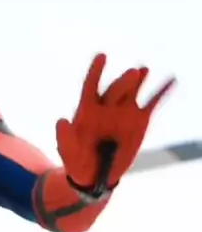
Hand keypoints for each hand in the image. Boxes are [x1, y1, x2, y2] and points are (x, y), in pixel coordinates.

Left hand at [55, 54, 174, 196]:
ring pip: (132, 92)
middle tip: (132, 73)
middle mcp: (106, 106)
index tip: (102, 56)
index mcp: (87, 109)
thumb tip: (61, 120)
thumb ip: (64, 138)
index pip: (90, 85)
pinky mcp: (139, 120)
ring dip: (139, 80)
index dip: (95, 71)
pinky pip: (151, 104)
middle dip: (123, 82)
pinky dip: (160, 92)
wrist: (96, 174)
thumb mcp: (68, 152)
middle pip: (114, 90)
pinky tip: (170, 81)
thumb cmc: (77, 161)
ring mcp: (124, 111)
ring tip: (144, 70)